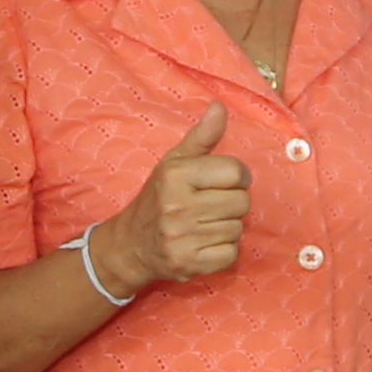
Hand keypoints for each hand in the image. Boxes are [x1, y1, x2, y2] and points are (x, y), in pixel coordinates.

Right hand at [99, 107, 249, 286]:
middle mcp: (178, 206)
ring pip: (238, 228)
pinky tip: (205, 244)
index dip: (236, 177)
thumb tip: (220, 107)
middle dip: (232, 203)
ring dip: (227, 228)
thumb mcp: (174, 162)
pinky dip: (224, 251)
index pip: (236, 172)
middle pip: (242, 202)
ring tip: (205, 225)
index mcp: (176, 175)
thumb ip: (202, 136)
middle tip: (212, 206)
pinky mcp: (189, 263)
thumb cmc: (158, 198)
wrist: (130, 245)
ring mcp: (182, 237)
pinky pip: (231, 254)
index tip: (223, 182)